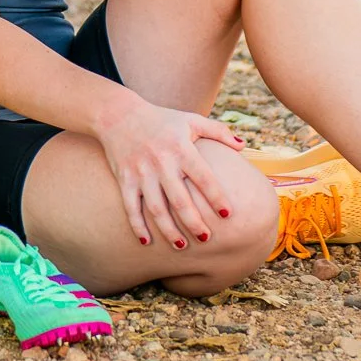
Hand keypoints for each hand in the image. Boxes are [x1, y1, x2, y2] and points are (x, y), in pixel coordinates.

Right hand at [98, 96, 242, 249]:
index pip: (202, 176)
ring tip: (182, 246)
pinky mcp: (124, 179)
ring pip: (156, 208)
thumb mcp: (190, 120)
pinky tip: (146, 242)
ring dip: (168, 229)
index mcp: (180, 148)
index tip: (227, 214)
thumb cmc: (161, 119)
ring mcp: (141, 172)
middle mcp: (161, 162)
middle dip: (193, 221)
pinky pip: (130, 207)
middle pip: (179, 199)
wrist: (117, 115)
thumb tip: (243, 146)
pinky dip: (137, 226)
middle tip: (206, 238)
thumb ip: (218, 131)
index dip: (215, 195)